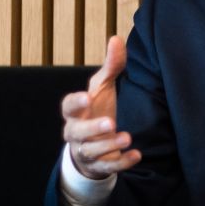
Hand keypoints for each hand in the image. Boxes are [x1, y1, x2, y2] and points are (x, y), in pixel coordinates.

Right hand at [61, 36, 141, 180]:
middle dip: (92, 128)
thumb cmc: (97, 109)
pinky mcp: (100, 165)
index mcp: (76, 111)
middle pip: (77, 132)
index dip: (76, 102)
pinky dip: (121, 163)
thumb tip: (117, 38)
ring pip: (92, 151)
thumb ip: (111, 66)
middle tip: (109, 122)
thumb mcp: (103, 87)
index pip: (68, 106)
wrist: (94, 143)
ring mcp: (87, 150)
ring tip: (127, 137)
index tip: (87, 97)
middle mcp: (77, 132)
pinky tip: (136, 155)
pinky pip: (108, 167)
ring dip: (109, 145)